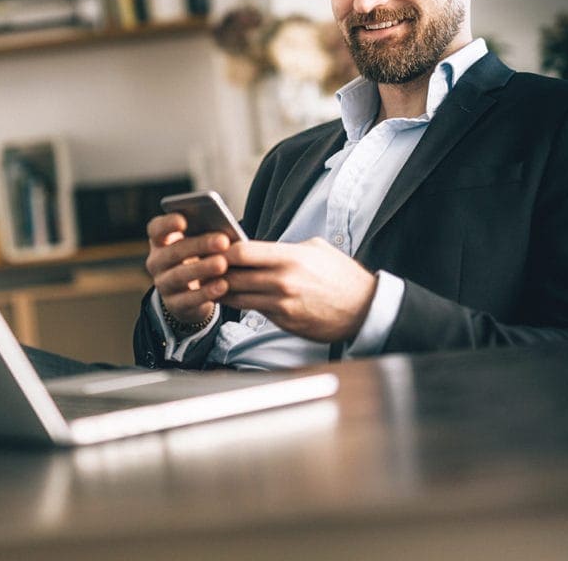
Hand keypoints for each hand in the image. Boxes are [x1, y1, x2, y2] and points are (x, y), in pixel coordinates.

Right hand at [145, 213, 230, 323]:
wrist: (191, 292)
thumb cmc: (198, 257)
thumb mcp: (198, 243)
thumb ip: (204, 234)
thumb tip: (224, 231)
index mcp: (160, 240)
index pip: (156, 229)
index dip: (167, 224)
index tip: (183, 221)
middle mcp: (156, 262)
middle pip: (173, 252)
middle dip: (199, 245)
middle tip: (223, 241)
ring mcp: (163, 284)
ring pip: (179, 276)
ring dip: (202, 269)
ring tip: (222, 264)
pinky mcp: (174, 304)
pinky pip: (188, 299)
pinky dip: (206, 293)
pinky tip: (222, 285)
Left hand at [221, 238, 376, 342]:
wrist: (364, 310)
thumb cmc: (342, 276)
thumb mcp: (316, 249)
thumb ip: (286, 247)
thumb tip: (262, 246)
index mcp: (290, 258)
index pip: (242, 252)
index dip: (223, 250)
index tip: (214, 248)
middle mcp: (282, 281)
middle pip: (233, 275)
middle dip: (215, 271)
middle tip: (203, 267)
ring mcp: (281, 304)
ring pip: (237, 296)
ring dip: (221, 290)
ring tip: (210, 283)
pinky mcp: (283, 321)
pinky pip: (253, 310)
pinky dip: (241, 303)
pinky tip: (232, 297)